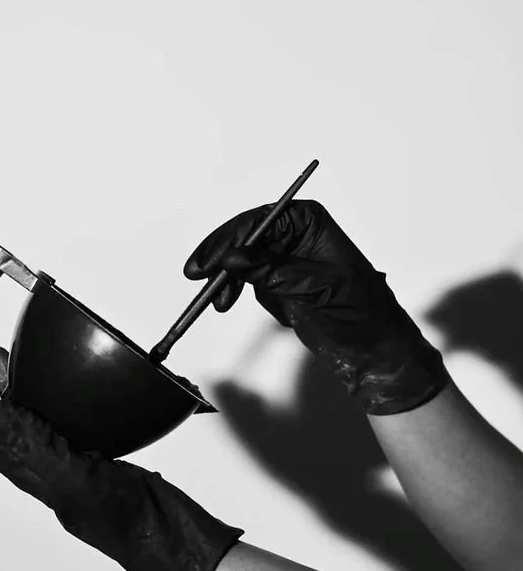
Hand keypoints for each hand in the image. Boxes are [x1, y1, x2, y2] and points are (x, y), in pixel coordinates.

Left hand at [0, 328, 242, 570]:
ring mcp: (37, 446)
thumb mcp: (65, 474)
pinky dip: (10, 379)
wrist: (150, 527)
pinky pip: (23, 404)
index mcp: (11, 456)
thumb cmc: (112, 513)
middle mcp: (16, 451)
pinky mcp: (61, 441)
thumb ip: (24, 443)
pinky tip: (11, 365)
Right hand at [183, 199, 449, 414]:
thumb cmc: (360, 314)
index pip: (259, 221)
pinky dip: (238, 292)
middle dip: (222, 260)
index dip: (228, 239)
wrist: (373, 349)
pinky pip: (249, 280)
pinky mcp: (280, 280)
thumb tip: (233, 259)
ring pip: (242, 260)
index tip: (208, 262)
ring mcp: (286, 257)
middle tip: (198, 278)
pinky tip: (239, 303)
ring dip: (227, 281)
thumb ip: (270, 271)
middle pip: (244, 238)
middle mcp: (296, 234)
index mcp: (310, 223)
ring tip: (221, 303)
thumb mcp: (312, 289)